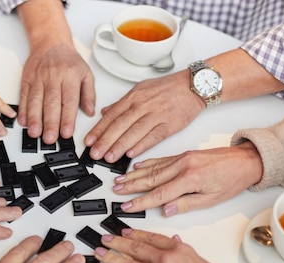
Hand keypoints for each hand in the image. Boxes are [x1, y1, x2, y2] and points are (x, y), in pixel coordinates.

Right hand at [19, 42, 95, 143]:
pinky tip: (23, 121)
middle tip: (50, 138)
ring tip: (35, 133)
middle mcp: (53, 76)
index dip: (67, 118)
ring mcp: (38, 78)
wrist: (50, 41)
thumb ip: (89, 94)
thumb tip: (90, 111)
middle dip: (50, 122)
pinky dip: (23, 109)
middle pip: (51, 103)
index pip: (69, 100)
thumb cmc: (68, 60)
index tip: (66, 132)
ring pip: (36, 100)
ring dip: (34, 118)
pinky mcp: (27, 79)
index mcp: (70, 76)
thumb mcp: (86, 73)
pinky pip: (24, 95)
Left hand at [83, 71, 203, 162]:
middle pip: (120, 124)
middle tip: (95, 153)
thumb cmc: (168, 88)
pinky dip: (142, 145)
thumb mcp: (141, 89)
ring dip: (120, 146)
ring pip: (134, 131)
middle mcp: (142, 105)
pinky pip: (153, 136)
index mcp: (133, 97)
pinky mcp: (170, 124)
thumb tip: (105, 112)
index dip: (98, 129)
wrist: (194, 85)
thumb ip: (122, 103)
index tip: (89, 141)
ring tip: (109, 157)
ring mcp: (156, 115)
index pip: (111, 115)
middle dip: (105, 140)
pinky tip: (131, 154)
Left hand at [94, 229, 224, 262]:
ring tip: (100, 253)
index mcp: (177, 250)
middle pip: (135, 247)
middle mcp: (165, 260)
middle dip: (116, 242)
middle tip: (106, 238)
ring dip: (110, 257)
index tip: (124, 231)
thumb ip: (184, 249)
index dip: (134, 233)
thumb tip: (174, 240)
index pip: (150, 237)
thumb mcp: (200, 260)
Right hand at [112, 142, 262, 215]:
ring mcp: (182, 158)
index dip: (141, 201)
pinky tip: (137, 166)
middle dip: (131, 186)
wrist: (246, 160)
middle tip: (115, 191)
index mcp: (190, 178)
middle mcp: (183, 165)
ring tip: (120, 180)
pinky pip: (160, 160)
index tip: (127, 206)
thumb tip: (167, 209)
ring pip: (152, 168)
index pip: (159, 193)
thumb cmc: (232, 180)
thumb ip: (187, 204)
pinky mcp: (183, 155)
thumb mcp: (212, 199)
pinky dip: (147, 163)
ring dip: (135, 175)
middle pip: (150, 178)